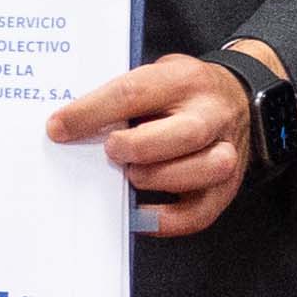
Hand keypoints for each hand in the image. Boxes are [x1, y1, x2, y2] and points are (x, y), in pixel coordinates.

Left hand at [49, 49, 260, 238]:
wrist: (237, 97)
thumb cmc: (182, 92)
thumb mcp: (155, 76)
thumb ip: (122, 98)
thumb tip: (67, 126)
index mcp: (184, 79)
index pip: (134, 93)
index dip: (92, 112)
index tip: (58, 128)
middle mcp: (212, 114)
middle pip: (183, 133)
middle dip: (137, 147)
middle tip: (110, 152)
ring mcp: (227, 150)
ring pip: (203, 170)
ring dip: (158, 178)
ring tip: (133, 176)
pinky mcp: (226, 187)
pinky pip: (199, 213)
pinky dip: (165, 220)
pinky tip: (139, 213)